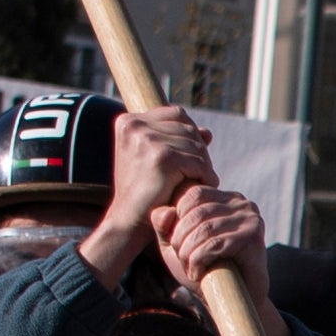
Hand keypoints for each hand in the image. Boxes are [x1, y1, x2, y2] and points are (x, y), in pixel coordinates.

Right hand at [79, 107, 215, 290]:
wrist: (128, 221)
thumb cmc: (143, 191)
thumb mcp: (156, 159)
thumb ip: (178, 141)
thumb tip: (207, 132)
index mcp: (128, 121)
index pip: (176, 114)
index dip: (189, 134)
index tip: (191, 156)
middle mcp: (134, 125)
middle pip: (187, 127)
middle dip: (198, 150)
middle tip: (199, 173)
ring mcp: (147, 139)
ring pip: (195, 144)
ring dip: (203, 164)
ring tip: (199, 181)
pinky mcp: (163, 157)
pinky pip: (198, 162)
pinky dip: (205, 176)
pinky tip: (201, 187)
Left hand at [155, 184, 271, 324]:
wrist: (231, 302)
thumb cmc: (204, 271)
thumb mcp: (175, 246)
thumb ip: (163, 225)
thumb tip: (165, 212)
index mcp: (225, 198)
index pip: (193, 193)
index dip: (178, 219)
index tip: (179, 245)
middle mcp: (241, 203)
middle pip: (196, 212)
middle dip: (180, 240)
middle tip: (182, 261)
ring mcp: (250, 219)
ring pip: (204, 229)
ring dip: (188, 253)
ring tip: (191, 269)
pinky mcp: (252, 238)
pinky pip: (214, 244)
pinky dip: (198, 261)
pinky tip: (198, 274)